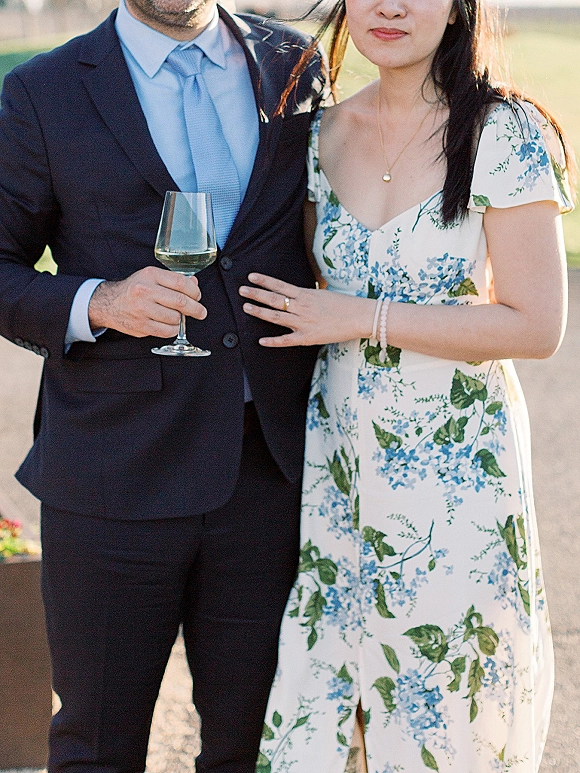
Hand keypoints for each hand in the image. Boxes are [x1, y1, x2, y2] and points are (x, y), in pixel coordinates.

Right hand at [88, 266, 206, 338]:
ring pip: (175, 318)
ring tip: (177, 316)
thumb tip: (194, 284)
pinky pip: (166, 331)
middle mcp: (145, 291)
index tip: (198, 297)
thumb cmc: (134, 290)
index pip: (181, 283)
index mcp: (150, 275)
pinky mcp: (141, 325)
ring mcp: (142, 309)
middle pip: (180, 302)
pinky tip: (170, 324)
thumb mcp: (152, 278)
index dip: (194, 292)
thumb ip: (173, 280)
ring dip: (181, 319)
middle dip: (195, 309)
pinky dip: (172, 329)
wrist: (109, 303)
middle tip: (201, 312)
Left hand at [239, 273, 376, 346]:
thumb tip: (298, 291)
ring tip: (246, 308)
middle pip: (273, 299)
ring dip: (260, 312)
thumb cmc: (344, 305)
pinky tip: (261, 340)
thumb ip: (309, 294)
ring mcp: (303, 323)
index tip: (251, 276)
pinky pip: (286, 340)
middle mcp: (301, 307)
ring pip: (276, 316)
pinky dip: (273, 341)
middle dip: (256, 294)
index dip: (264, 281)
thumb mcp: (324, 293)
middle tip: (241, 290)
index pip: (279, 285)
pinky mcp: (307, 337)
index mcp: (306, 294)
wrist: (359, 317)